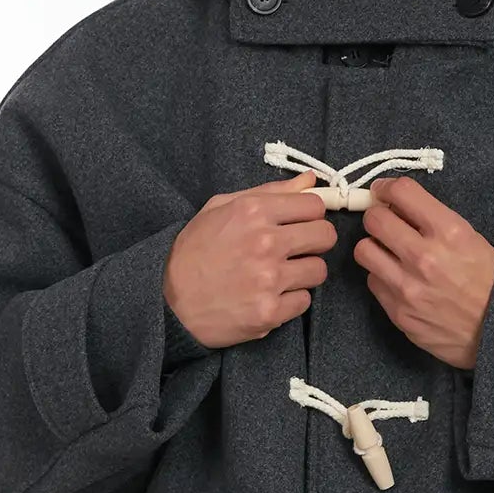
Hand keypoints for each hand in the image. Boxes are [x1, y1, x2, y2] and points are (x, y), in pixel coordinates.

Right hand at [163, 171, 336, 347]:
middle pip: (325, 236)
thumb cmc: (193, 251)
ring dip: (303, 273)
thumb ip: (269, 192)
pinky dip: (290, 300)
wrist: (168, 301)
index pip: (314, 206)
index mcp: (253, 211)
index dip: (310, 215)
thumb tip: (310, 181)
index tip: (300, 224)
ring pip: (318, 270)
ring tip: (279, 275)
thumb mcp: (221, 208)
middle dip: (314, 242)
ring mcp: (269, 279)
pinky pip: (304, 301)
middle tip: (296, 250)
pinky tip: (269, 296)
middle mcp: (265, 242)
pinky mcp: (270, 311)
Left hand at [353, 175, 493, 369]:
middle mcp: (424, 256)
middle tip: (385, 223)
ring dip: (374, 247)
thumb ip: (434, 221)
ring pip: (364, 250)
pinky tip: (399, 280)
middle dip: (378, 216)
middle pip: (374, 219)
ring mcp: (407, 287)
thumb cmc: (489, 281)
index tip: (386, 193)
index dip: (388, 188)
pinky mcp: (398, 312)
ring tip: (388, 252)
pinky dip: (382, 276)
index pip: (402, 192)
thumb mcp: (472, 239)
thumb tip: (398, 207)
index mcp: (449, 232)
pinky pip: (373, 282)